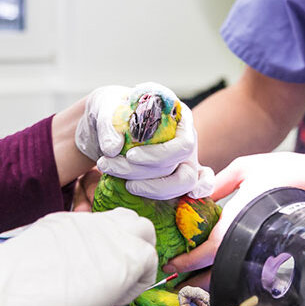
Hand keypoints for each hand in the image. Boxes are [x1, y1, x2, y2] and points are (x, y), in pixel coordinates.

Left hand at [0, 208, 155, 305]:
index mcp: (126, 259)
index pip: (150, 260)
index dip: (139, 282)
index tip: (119, 297)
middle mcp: (109, 233)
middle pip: (141, 229)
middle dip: (137, 249)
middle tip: (120, 274)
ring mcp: (83, 222)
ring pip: (116, 217)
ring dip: (116, 236)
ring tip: (99, 262)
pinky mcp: (59, 219)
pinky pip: (85, 222)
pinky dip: (88, 236)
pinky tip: (69, 259)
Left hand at [74, 82, 213, 199]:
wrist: (108, 120)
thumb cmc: (111, 109)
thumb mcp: (104, 107)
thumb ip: (108, 125)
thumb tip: (112, 149)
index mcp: (176, 116)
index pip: (182, 143)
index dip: (158, 156)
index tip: (130, 156)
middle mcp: (185, 137)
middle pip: (183, 167)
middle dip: (150, 175)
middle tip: (115, 169)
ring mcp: (184, 156)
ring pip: (184, 182)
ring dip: (155, 189)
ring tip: (125, 184)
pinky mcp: (178, 171)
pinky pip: (198, 183)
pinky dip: (200, 191)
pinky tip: (190, 198)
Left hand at [165, 152, 304, 275]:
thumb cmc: (285, 173)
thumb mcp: (245, 168)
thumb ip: (219, 183)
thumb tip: (196, 195)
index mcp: (237, 223)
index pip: (206, 252)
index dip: (186, 262)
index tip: (170, 266)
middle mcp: (247, 243)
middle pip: (216, 272)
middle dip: (194, 280)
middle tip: (174, 281)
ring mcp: (262, 251)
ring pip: (232, 274)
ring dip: (210, 279)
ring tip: (192, 280)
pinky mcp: (273, 252)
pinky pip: (245, 267)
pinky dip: (229, 270)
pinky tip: (220, 266)